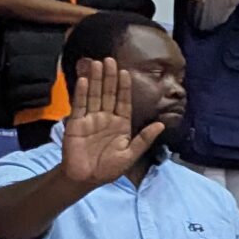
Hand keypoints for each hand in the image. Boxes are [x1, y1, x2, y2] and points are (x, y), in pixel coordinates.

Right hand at [57, 57, 163, 188]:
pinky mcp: (76, 123)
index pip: (124, 101)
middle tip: (109, 59)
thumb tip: (161, 124)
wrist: (86, 178)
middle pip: (108, 94)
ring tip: (97, 64)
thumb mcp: (131, 154)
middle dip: (110, 77)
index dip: (124, 87)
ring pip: (94, 95)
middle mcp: (106, 118)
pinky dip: (82, 93)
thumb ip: (144, 139)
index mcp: (121, 124)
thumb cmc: (109, 168)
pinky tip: (85, 80)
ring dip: (96, 80)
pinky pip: (80, 105)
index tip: (126, 72)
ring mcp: (90, 119)